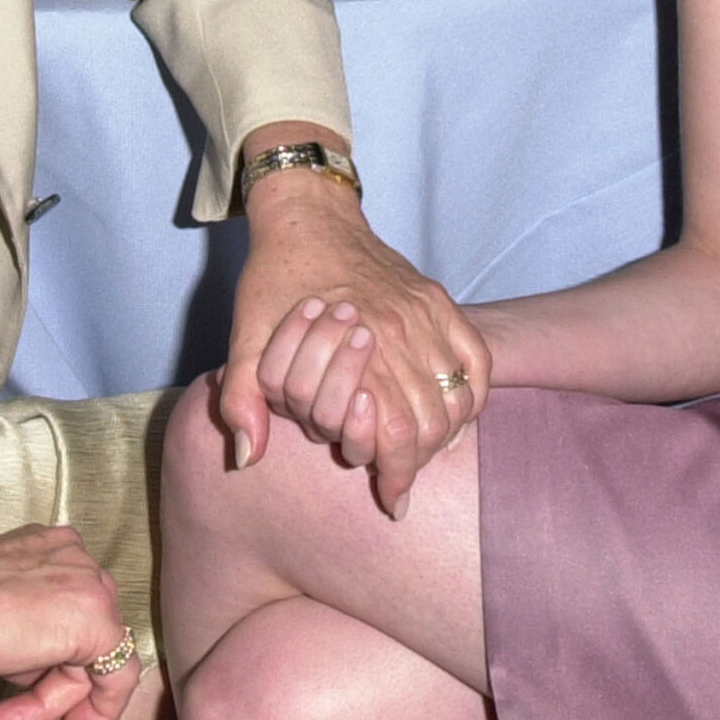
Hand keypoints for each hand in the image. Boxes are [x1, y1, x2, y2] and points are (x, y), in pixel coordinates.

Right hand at [0, 524, 139, 719]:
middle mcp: (79, 559)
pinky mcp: (99, 621)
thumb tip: (34, 665)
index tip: (22, 694)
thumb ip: (24, 627)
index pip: (65, 616)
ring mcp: (92, 586)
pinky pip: (118, 677)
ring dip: (50, 702)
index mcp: (52, 547)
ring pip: (94, 661)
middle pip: (83, 639)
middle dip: (49, 687)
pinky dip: (95, 711)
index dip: (46, 666)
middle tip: (11, 717)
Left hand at [220, 139, 490, 517]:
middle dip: (419, 463)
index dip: (396, 477)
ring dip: (444, 435)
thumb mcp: (245, 339)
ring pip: (457, 397)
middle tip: (402, 480)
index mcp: (357, 347)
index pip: (395, 435)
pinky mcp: (437, 300)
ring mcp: (426, 315)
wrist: (306, 218)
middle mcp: (402, 333)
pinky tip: (452, 414)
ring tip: (422, 453)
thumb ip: (243, 400)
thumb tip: (248, 458)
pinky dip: (471, 395)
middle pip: (432, 424)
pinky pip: (476, 359)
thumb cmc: (274, 280)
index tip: (390, 500)